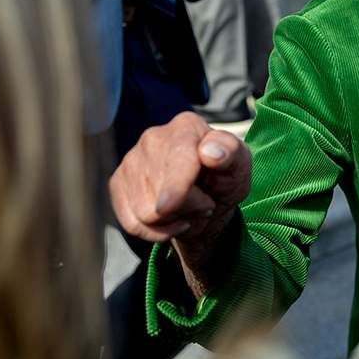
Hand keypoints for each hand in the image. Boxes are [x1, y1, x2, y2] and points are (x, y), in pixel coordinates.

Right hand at [109, 112, 250, 245]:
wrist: (208, 196)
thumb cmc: (225, 176)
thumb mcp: (240, 165)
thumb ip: (231, 153)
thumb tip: (209, 152)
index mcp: (186, 127)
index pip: (177, 161)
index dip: (184, 191)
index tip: (205, 205)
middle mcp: (153, 138)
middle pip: (162, 196)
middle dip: (190, 207)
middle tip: (206, 200)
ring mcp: (131, 161)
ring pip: (146, 214)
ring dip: (174, 220)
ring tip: (188, 206)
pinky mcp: (117, 184)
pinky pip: (132, 224)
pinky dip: (155, 232)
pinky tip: (170, 219)